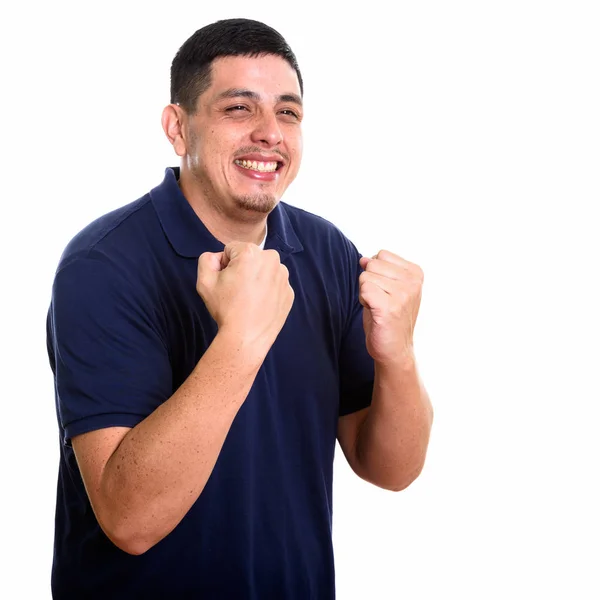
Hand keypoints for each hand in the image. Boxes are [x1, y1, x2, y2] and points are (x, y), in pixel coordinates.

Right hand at [197, 242, 293, 351]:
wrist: (246, 337)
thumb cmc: (225, 308)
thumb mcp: (204, 281)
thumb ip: (207, 259)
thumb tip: (218, 258)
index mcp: (251, 253)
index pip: (231, 249)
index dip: (224, 264)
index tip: (225, 281)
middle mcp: (272, 260)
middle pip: (250, 258)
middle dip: (242, 269)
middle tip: (236, 290)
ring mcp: (284, 277)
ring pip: (264, 270)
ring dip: (256, 279)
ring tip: (248, 299)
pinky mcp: (289, 292)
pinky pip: (275, 285)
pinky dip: (267, 291)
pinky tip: (259, 305)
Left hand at [359, 250, 423, 365]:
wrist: (395, 349)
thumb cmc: (389, 319)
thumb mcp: (388, 288)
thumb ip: (379, 270)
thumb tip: (364, 259)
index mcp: (415, 273)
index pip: (382, 255)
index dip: (376, 273)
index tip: (386, 291)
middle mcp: (412, 282)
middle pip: (372, 264)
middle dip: (369, 283)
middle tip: (380, 302)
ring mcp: (403, 294)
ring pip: (365, 277)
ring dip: (366, 293)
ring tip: (378, 308)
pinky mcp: (389, 307)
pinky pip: (363, 290)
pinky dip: (363, 301)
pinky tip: (375, 313)